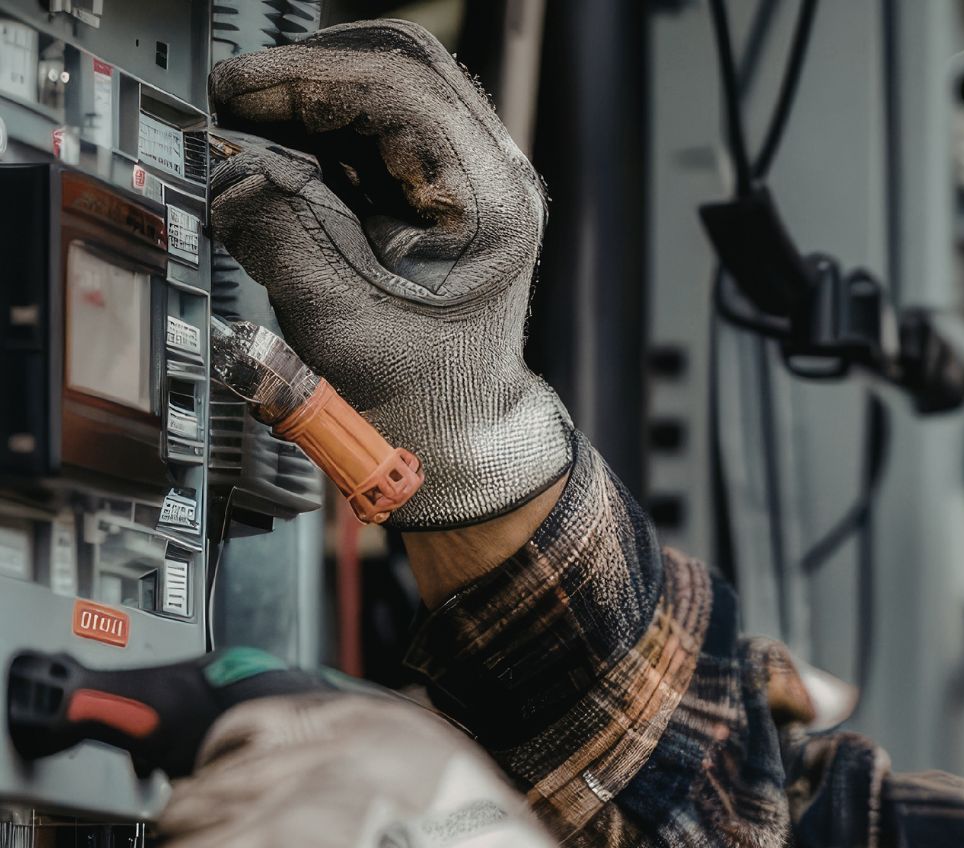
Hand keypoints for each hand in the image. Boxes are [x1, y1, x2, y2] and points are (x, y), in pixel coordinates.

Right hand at [207, 19, 568, 528]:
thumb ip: (282, 235)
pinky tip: (285, 144)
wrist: (460, 431)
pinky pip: (385, 120)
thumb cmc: (420, 393)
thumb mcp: (337, 322)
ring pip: (395, 82)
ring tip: (254, 120)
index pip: (403, 95)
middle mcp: (496, 175)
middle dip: (314, 70)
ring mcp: (476, 173)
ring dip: (318, 91)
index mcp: (490, 204)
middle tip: (241, 95)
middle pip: (407, 65)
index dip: (310, 82)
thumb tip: (233, 167)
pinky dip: (328, 120)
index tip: (240, 93)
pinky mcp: (445, 183)